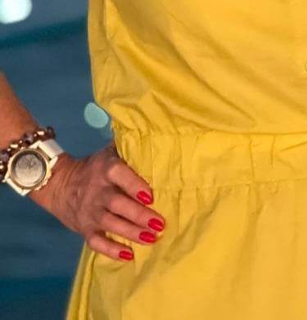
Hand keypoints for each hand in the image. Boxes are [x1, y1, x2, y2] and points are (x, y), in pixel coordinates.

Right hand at [31, 144, 165, 260]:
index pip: (118, 174)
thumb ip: (127, 148)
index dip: (133, 184)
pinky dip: (112, 250)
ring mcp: (90, 212)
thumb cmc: (94, 168)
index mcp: (104, 169)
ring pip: (111, 224)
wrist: (60, 184)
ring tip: (152, 238)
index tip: (150, 196)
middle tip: (160, 223)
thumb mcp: (107, 153)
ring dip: (132, 232)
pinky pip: (97, 242)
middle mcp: (97, 191)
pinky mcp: (85, 228)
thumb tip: (152, 139)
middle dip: (139, 214)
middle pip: (117, 203)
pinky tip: (129, 255)